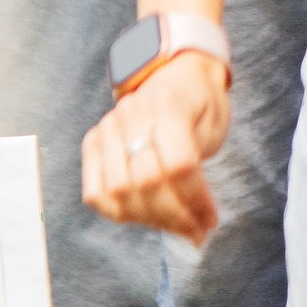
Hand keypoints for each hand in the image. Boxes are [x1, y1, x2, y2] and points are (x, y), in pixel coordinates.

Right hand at [81, 52, 230, 243]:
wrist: (175, 74)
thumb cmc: (201, 102)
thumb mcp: (213, 123)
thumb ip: (198, 163)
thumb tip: (192, 216)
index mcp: (169, 106)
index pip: (177, 165)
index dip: (194, 201)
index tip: (209, 222)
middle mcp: (132, 114)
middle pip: (147, 182)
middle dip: (174, 216)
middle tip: (195, 232)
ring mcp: (108, 128)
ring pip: (119, 192)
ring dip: (149, 220)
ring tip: (174, 227)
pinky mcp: (93, 142)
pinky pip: (96, 192)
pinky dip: (119, 213)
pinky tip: (145, 218)